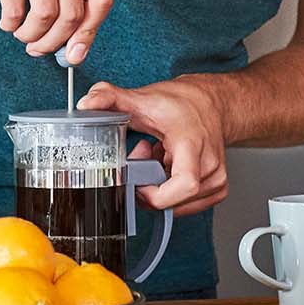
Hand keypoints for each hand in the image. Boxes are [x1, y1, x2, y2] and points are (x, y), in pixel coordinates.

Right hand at [0, 0, 110, 62]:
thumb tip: (75, 43)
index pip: (101, 1)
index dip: (89, 34)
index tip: (74, 53)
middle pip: (72, 14)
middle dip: (55, 42)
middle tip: (39, 48)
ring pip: (46, 15)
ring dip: (32, 36)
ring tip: (21, 34)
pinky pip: (15, 9)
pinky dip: (11, 24)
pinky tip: (6, 20)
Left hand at [78, 78, 227, 214]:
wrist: (211, 104)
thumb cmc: (182, 103)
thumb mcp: (142, 98)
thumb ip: (110, 98)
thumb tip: (85, 103)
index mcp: (192, 144)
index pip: (184, 185)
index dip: (156, 194)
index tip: (138, 183)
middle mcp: (209, 164)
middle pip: (174, 200)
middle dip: (149, 185)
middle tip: (144, 158)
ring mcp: (216, 178)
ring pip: (178, 205)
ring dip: (160, 187)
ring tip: (157, 159)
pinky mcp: (218, 188)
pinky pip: (187, 205)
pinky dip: (172, 191)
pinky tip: (169, 168)